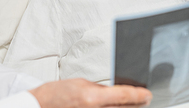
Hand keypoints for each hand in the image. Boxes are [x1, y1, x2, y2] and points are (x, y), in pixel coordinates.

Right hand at [29, 78, 151, 107]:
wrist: (40, 107)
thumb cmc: (56, 95)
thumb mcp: (80, 84)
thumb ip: (101, 89)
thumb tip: (119, 91)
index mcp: (92, 98)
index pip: (124, 96)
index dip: (139, 95)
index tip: (148, 93)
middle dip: (137, 104)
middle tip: (144, 99)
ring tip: (134, 104)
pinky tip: (117, 107)